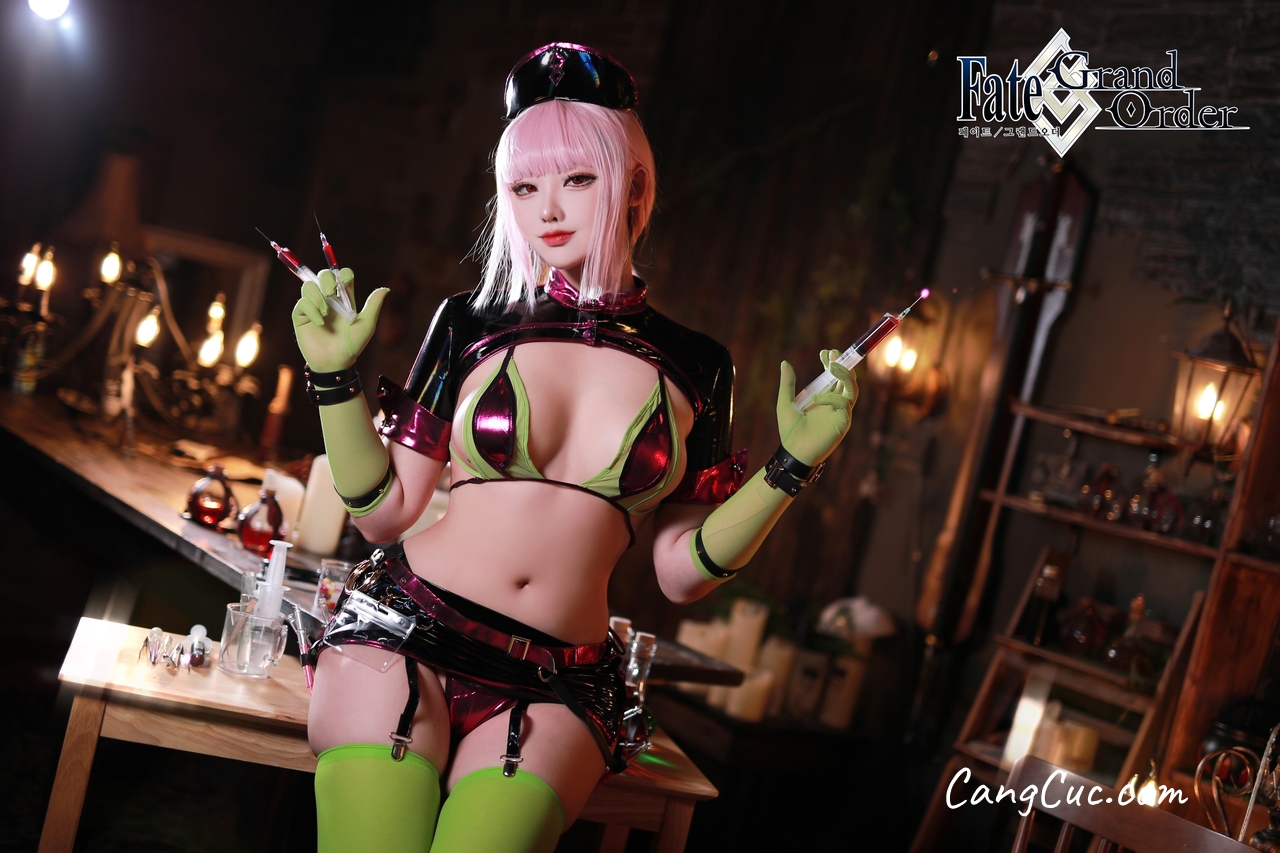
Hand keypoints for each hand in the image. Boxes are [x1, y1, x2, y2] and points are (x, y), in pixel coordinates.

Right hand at [291, 268, 388, 372]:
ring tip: (326, 313)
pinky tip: (320, 323)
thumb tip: (386, 289)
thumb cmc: (352, 345)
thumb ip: (374, 305)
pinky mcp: (302, 316)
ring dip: (318, 296)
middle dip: (327, 279)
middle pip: (323, 275)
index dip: (342, 274)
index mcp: (344, 299)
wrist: (336, 362)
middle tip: (332, 293)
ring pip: (309, 286)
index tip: (345, 282)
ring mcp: (313, 306)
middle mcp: (328, 299)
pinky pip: (302, 303)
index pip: (341, 276)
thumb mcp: (366, 325)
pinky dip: (311, 310)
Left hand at [775, 349, 858, 465]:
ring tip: (832, 366)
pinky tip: (817, 397)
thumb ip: (787, 383)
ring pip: (852, 389)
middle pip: (848, 379)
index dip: (832, 362)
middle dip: (843, 364)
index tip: (824, 352)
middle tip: (832, 354)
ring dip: (845, 375)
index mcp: (824, 397)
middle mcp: (835, 403)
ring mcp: (840, 413)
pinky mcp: (842, 423)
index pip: (834, 376)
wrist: (792, 452)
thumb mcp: (785, 402)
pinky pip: (844, 405)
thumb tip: (784, 362)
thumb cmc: (789, 430)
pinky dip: (832, 398)